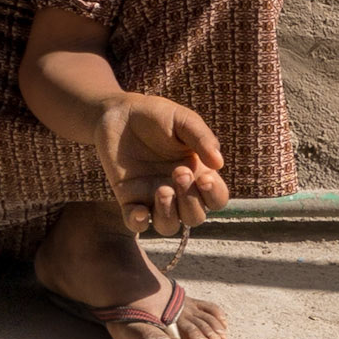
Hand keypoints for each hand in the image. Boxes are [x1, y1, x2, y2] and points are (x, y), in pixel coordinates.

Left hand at [94, 93, 229, 234]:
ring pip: (169, 226)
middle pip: (195, 216)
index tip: (204, 178)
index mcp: (198, 174)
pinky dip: (139, 222)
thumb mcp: (181, 119)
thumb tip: (219, 163)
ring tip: (162, 190)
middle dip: (190, 201)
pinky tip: (139, 211)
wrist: (119, 112)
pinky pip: (135, 223)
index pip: (216, 198)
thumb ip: (201, 137)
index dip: (214, 195)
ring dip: (169, 215)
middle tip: (178, 172)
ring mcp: (153, 197)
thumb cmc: (156, 115)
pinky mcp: (129, 198)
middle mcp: (178, 191)